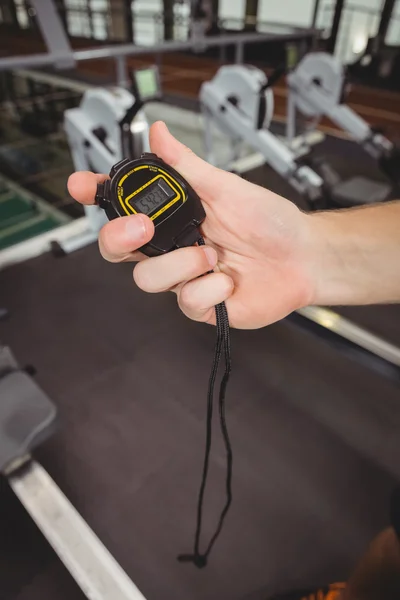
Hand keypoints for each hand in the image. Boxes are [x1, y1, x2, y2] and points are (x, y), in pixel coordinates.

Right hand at [68, 121, 317, 328]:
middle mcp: (172, 246)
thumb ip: (188, 166)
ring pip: (147, 278)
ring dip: (182, 264)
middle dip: (120, 237)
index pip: (123, 206)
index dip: (97, 195)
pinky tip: (231, 280)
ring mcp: (183, 277)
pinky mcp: (199, 304)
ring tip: (214, 254)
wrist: (303, 258)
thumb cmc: (269, 222)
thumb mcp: (227, 188)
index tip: (82, 184)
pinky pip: (186, 301)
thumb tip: (158, 133)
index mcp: (173, 215)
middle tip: (143, 227)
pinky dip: (212, 288)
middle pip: (118, 248)